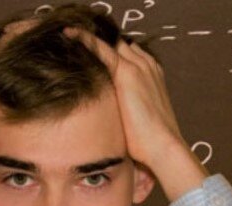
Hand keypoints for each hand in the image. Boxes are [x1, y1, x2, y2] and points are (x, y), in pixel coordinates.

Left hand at [64, 28, 206, 198]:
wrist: (162, 145)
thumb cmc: (151, 142)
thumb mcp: (139, 122)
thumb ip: (128, 113)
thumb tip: (114, 124)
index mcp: (153, 76)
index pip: (131, 55)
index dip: (115, 53)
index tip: (97, 55)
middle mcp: (146, 66)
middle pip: (121, 46)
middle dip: (102, 43)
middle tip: (77, 43)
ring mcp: (137, 67)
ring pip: (111, 43)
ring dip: (91, 38)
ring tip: (69, 35)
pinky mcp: (126, 73)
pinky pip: (101, 48)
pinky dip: (85, 39)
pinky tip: (69, 34)